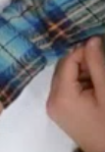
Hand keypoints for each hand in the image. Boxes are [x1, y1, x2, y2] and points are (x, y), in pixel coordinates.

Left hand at [47, 37, 104, 151]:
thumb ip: (97, 65)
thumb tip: (91, 40)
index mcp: (61, 96)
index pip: (67, 62)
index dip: (84, 51)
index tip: (101, 46)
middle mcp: (51, 100)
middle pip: (63, 68)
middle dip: (83, 61)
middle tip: (102, 62)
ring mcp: (53, 106)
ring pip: (64, 77)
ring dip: (82, 71)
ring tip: (99, 78)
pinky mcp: (58, 110)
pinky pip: (65, 88)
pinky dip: (79, 82)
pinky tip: (94, 87)